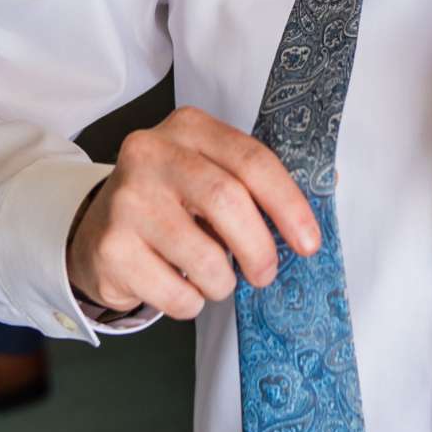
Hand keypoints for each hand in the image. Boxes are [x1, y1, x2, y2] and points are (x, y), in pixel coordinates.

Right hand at [66, 106, 320, 320]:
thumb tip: (331, 183)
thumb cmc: (173, 200)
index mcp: (188, 128)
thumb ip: (257, 178)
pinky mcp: (111, 246)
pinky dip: (190, 303)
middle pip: (227, 201)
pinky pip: (174, 292)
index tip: (308, 243)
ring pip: (203, 256)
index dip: (288, 205)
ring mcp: (126, 199)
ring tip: (216, 280)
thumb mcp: (211, 171)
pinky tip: (180, 286)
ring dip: (222, 283)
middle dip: (259, 248)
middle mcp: (151, 154)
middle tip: (265, 273)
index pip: (251, 160)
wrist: (99, 226)